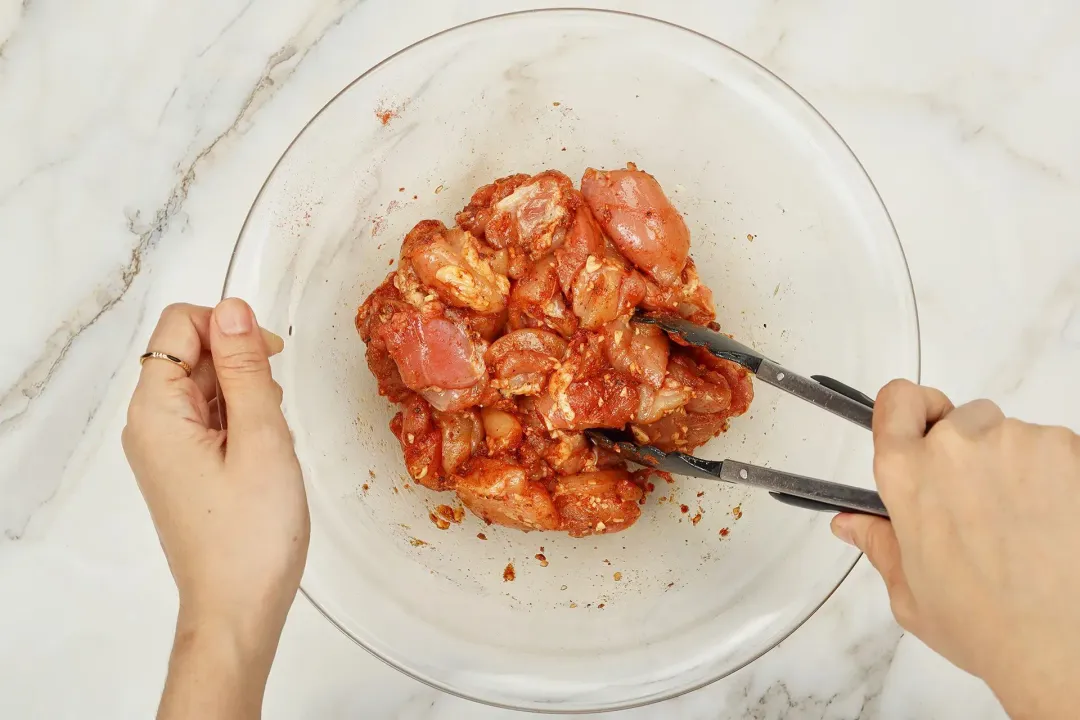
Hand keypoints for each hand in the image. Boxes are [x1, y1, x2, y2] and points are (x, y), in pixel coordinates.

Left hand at [122, 299, 308, 718]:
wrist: (238, 610)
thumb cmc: (252, 532)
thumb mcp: (261, 438)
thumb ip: (246, 368)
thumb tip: (233, 307)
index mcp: (155, 411)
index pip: (179, 325)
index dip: (228, 327)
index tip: (270, 360)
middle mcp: (149, 424)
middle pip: (190, 354)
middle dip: (240, 366)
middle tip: (274, 414)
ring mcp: (165, 448)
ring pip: (206, 386)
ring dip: (246, 396)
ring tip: (270, 444)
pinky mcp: (183, 468)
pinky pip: (211, 419)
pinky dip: (243, 422)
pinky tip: (264, 456)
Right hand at [832, 380, 1079, 719]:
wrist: (1061, 645)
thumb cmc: (986, 624)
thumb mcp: (910, 592)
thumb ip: (879, 544)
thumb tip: (852, 524)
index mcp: (906, 472)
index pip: (896, 400)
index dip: (909, 413)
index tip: (921, 430)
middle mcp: (956, 444)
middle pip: (959, 419)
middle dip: (967, 452)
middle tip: (979, 503)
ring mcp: (1017, 441)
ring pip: (1010, 436)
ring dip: (1013, 466)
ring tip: (1023, 525)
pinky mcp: (1068, 450)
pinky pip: (1054, 450)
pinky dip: (1057, 477)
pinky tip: (1053, 523)